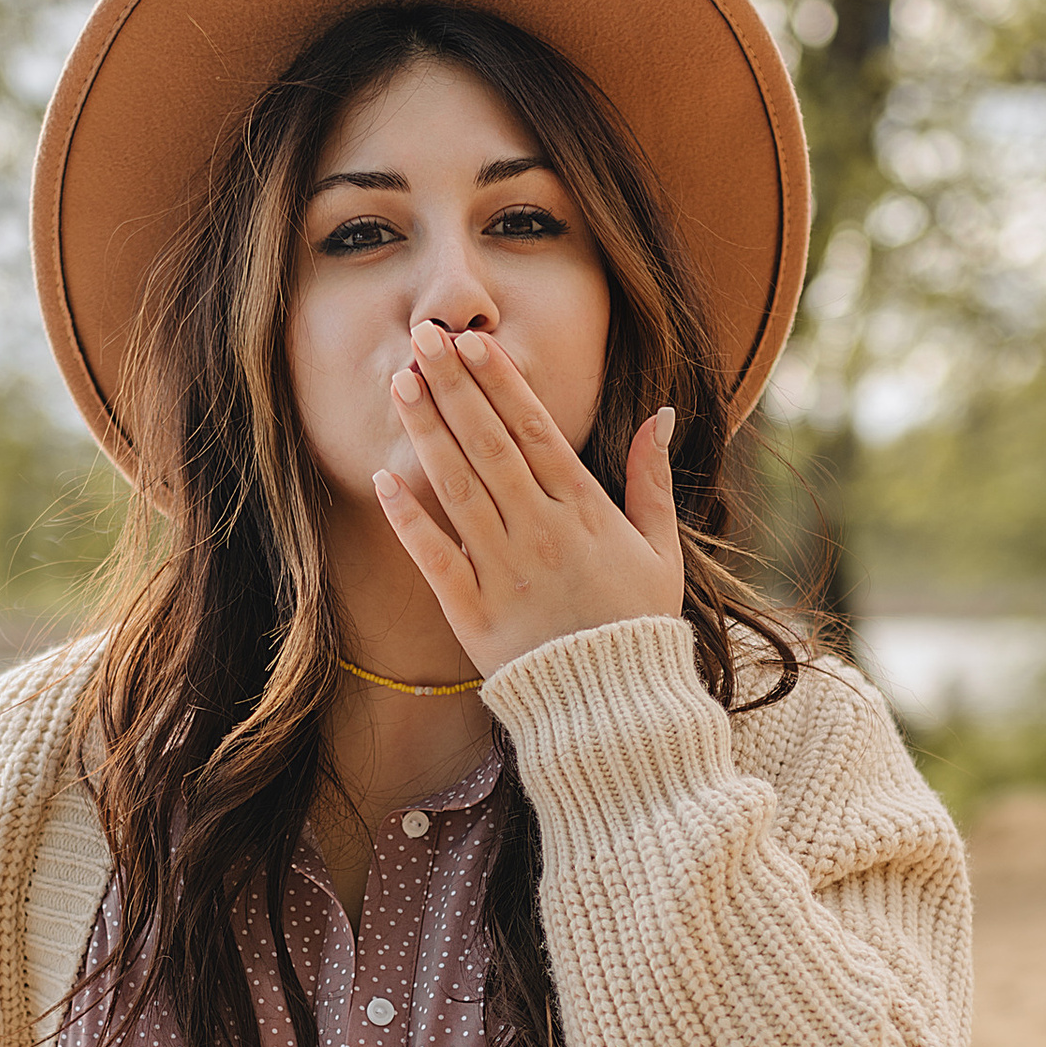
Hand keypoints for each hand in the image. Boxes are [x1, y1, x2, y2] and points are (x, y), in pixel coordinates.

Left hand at [375, 317, 681, 674]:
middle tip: (423, 337)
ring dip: (427, 432)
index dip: (500, 383)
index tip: (472, 341)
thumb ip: (652, 480)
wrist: (613, 708)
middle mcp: (539, 531)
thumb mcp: (661, 549)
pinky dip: (408, 518)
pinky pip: (433, 556)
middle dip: (455, 387)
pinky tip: (384, 477)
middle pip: (489, 444)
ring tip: (400, 383)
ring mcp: (502, 569)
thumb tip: (660, 414)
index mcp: (584, 511)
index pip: (535, 430)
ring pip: (457, 487)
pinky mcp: (471, 611)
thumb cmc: (636, 625)